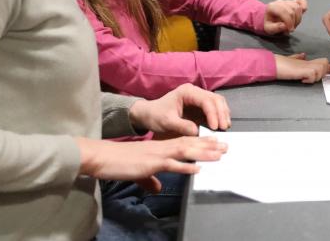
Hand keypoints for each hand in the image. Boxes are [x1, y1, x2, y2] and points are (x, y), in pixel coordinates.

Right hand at [75, 135, 225, 187]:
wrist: (103, 157)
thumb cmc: (119, 162)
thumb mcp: (139, 171)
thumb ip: (150, 179)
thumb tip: (158, 188)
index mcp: (159, 147)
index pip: (184, 141)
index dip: (201, 142)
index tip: (216, 143)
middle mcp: (161, 147)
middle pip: (190, 143)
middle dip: (209, 145)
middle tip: (226, 146)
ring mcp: (157, 154)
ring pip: (185, 150)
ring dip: (203, 152)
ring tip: (219, 154)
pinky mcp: (151, 163)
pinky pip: (171, 164)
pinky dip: (185, 166)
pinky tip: (198, 168)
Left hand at [128, 83, 231, 137]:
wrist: (149, 115)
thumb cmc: (155, 116)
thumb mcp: (166, 122)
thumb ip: (181, 126)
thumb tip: (197, 131)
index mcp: (186, 92)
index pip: (205, 100)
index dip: (213, 113)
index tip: (215, 127)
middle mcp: (195, 92)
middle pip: (215, 99)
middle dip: (221, 113)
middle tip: (224, 128)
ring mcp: (198, 98)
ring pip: (218, 102)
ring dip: (223, 114)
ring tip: (225, 128)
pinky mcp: (200, 106)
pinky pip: (214, 109)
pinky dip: (219, 116)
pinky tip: (221, 126)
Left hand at [263, 0, 307, 34]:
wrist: (269, 18)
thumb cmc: (269, 23)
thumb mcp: (268, 28)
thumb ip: (275, 28)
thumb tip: (284, 26)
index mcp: (272, 7)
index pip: (284, 11)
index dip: (289, 21)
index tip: (290, 29)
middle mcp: (280, 2)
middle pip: (292, 10)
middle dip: (294, 21)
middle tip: (291, 29)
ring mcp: (287, 1)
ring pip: (298, 7)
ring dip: (298, 18)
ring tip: (294, 25)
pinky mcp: (294, 1)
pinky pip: (302, 0)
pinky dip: (304, 6)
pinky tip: (302, 13)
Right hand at [275, 53, 329, 83]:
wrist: (272, 63)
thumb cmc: (280, 63)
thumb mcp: (291, 60)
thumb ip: (298, 58)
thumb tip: (303, 55)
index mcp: (307, 61)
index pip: (324, 61)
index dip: (325, 69)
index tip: (318, 75)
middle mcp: (308, 62)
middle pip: (325, 63)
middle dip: (321, 73)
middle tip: (311, 77)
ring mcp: (305, 66)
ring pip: (321, 69)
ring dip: (315, 77)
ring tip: (306, 79)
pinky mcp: (301, 70)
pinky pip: (312, 74)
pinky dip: (309, 79)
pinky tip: (302, 80)